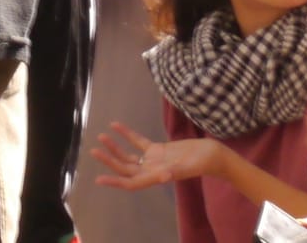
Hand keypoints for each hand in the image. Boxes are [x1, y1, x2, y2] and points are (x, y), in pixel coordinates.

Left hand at [91, 121, 218, 190]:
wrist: (213, 154)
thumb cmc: (203, 162)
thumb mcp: (189, 166)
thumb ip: (176, 170)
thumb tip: (163, 176)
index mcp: (157, 177)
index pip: (131, 182)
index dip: (115, 182)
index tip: (99, 179)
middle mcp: (152, 170)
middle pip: (125, 168)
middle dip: (109, 160)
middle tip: (93, 151)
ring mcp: (154, 160)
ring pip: (129, 155)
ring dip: (115, 148)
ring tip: (101, 137)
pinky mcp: (158, 149)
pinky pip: (139, 142)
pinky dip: (127, 134)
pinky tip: (116, 125)